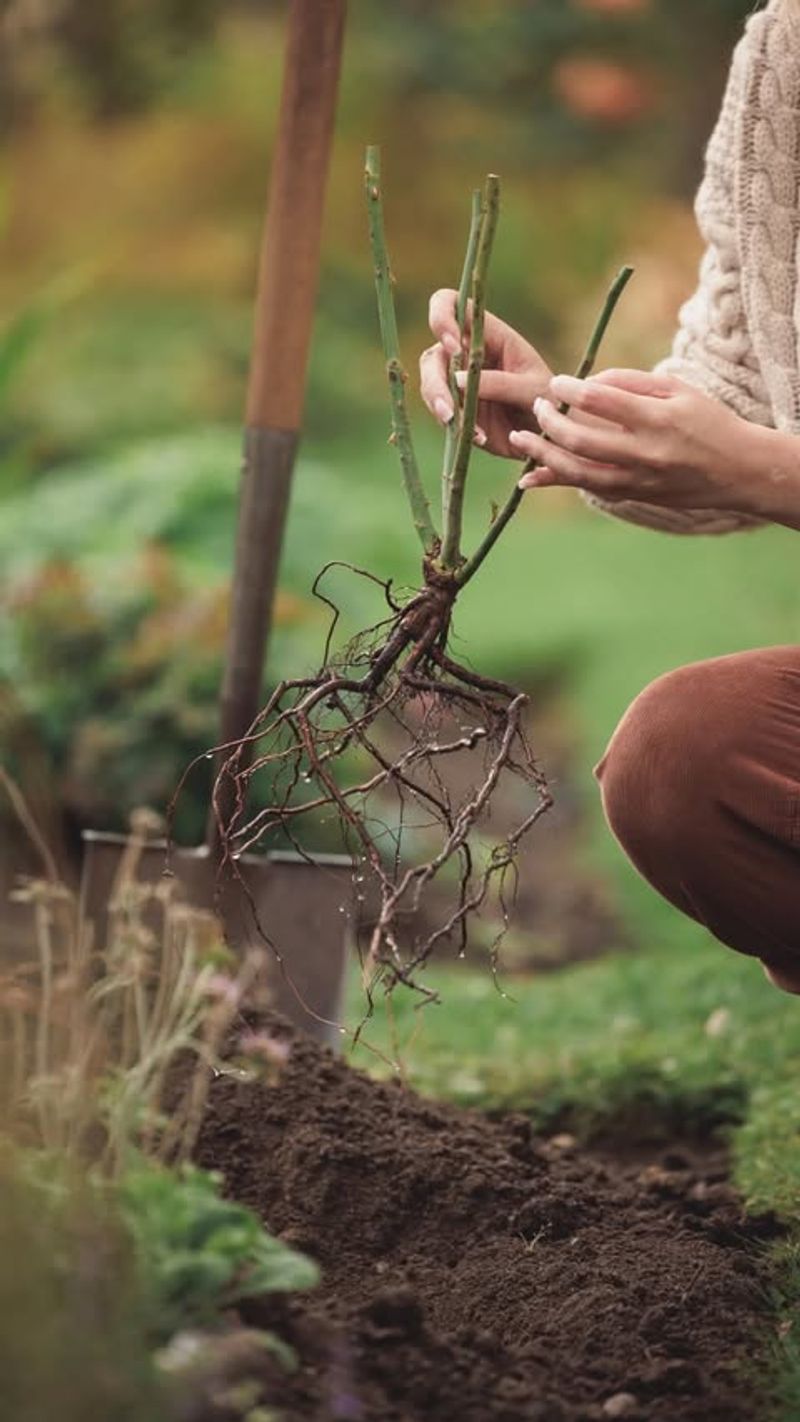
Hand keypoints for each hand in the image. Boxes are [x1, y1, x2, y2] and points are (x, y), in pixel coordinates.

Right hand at [420, 288, 551, 457]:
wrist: (551, 433)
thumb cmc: (548, 400)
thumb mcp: (532, 389)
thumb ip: (501, 383)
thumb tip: (457, 382)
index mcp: (488, 333)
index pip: (450, 304)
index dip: (442, 318)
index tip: (453, 346)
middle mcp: (466, 354)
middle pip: (432, 356)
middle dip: (435, 383)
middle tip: (449, 411)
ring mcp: (457, 382)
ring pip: (430, 387)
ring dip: (442, 408)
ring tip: (468, 430)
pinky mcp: (456, 409)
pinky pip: (442, 415)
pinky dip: (455, 428)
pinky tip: (480, 438)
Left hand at [508, 368, 780, 517]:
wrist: (737, 471)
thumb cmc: (708, 421)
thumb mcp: (679, 389)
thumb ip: (632, 382)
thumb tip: (588, 382)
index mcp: (658, 420)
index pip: (605, 403)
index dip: (573, 391)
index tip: (557, 383)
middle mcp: (645, 454)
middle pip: (583, 441)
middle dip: (551, 422)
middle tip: (536, 405)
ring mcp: (637, 481)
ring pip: (578, 472)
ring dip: (543, 455)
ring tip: (518, 439)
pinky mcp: (632, 496)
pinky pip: (585, 489)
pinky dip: (556, 482)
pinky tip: (529, 478)